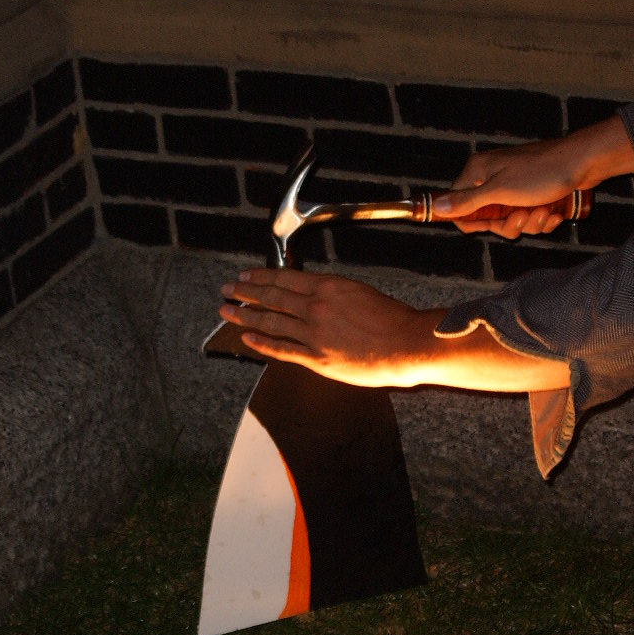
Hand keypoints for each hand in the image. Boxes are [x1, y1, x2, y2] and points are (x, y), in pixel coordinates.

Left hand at [219, 269, 432, 386]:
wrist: (406, 344)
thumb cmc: (392, 319)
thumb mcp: (360, 291)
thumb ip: (334, 293)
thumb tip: (315, 292)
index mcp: (328, 286)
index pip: (285, 278)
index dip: (261, 276)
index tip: (246, 276)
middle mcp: (315, 307)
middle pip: (272, 297)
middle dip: (245, 292)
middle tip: (227, 290)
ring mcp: (313, 333)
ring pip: (271, 321)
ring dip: (245, 316)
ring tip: (227, 312)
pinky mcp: (317, 358)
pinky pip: (282, 349)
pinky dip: (262, 344)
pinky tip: (247, 339)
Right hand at [431, 115, 633, 238]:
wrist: (584, 163)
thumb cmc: (542, 174)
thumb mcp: (500, 191)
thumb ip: (467, 202)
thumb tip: (435, 207)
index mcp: (477, 173)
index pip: (457, 207)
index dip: (473, 222)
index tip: (492, 224)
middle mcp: (491, 178)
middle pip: (486, 219)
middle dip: (509, 224)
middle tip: (524, 215)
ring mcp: (512, 186)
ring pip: (510, 220)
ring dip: (529, 223)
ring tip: (545, 210)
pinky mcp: (531, 192)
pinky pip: (527, 217)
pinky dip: (541, 219)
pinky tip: (553, 211)